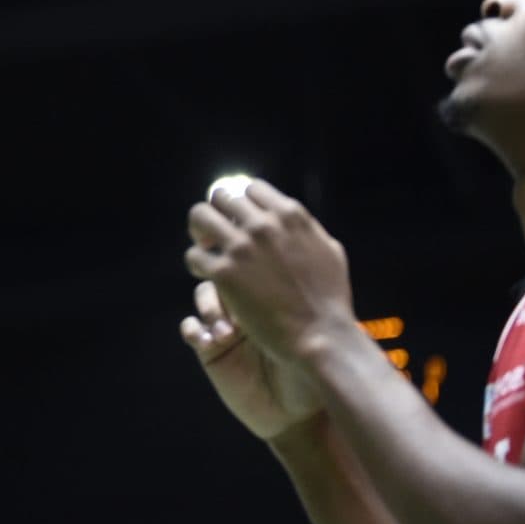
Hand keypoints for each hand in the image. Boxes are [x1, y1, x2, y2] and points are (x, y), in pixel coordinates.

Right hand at [181, 278, 324, 440]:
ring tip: (225, 334)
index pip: (255, 270)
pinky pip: (192, 329)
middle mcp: (249, 309)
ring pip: (205, 298)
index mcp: (274, 301)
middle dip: (227, 286)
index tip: (256, 283)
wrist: (298, 418)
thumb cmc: (312, 379)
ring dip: (210, 309)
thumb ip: (301, 313)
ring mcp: (227, 328)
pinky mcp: (210, 352)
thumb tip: (299, 280)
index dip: (249, 270)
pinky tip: (206, 342)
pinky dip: (194, 329)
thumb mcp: (312, 345)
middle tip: (239, 308)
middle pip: (227, 276)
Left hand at [184, 178, 359, 364]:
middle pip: (221, 197)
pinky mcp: (224, 273)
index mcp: (289, 215)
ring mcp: (241, 248)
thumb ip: (305, 227)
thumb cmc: (329, 298)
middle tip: (218, 233)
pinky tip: (208, 274)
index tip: (240, 219)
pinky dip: (198, 263)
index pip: (251, 188)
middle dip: (218, 212)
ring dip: (200, 231)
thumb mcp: (329, 250)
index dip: (243, 203)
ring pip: (199, 216)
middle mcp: (263, 225)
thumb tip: (287, 214)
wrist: (320, 335)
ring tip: (206, 248)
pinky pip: (195, 255)